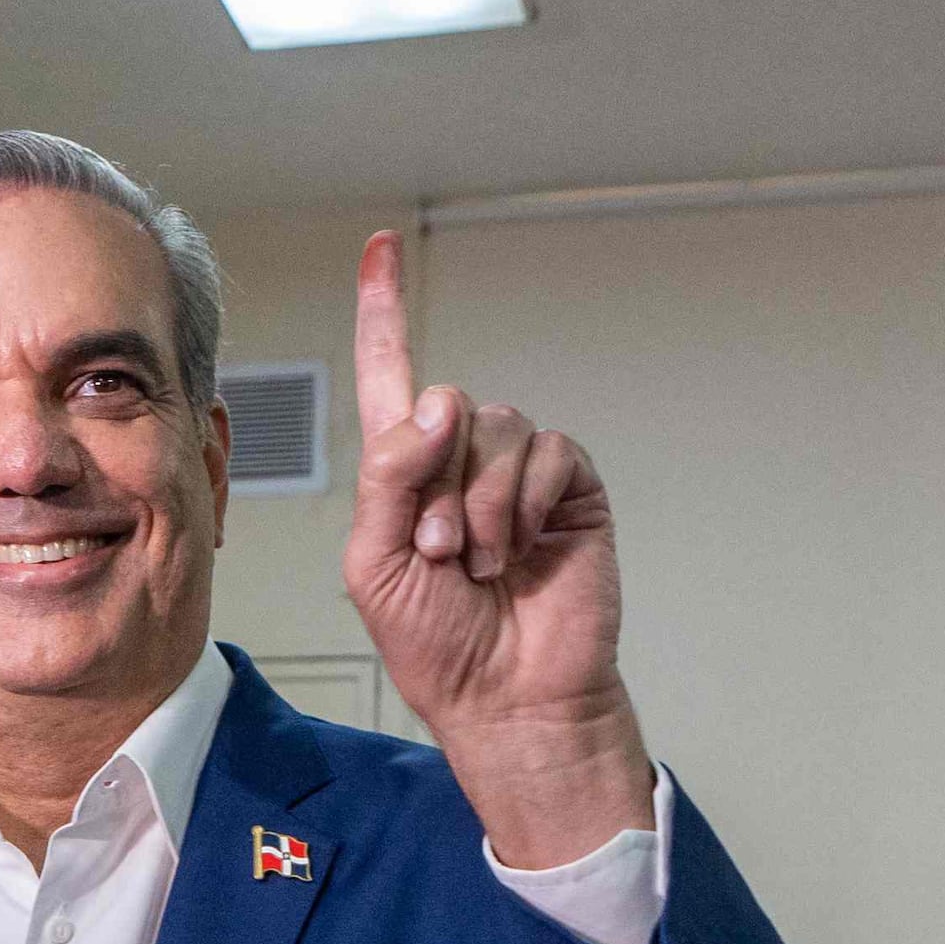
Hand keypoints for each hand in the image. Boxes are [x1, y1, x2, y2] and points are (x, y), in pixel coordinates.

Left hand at [343, 230, 650, 867]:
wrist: (510, 698)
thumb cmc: (436, 646)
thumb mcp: (375, 564)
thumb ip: (389, 476)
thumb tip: (441, 399)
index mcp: (404, 475)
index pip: (391, 377)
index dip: (384, 312)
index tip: (380, 246)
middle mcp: (461, 461)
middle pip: (446, 404)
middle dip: (434, 483)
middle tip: (441, 554)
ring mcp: (519, 474)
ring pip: (494, 426)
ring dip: (479, 501)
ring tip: (482, 563)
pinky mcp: (569, 488)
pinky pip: (545, 451)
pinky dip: (524, 500)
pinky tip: (522, 550)